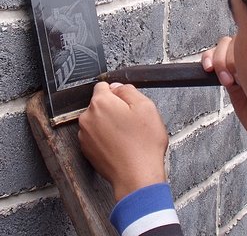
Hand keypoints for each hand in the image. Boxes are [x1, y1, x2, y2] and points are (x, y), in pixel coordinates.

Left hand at [78, 82, 167, 201]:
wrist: (137, 176)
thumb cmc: (143, 144)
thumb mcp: (146, 107)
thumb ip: (128, 90)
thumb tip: (118, 87)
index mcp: (101, 103)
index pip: (103, 85)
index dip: (119, 91)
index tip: (128, 102)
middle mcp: (88, 118)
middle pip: (100, 104)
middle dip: (115, 108)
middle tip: (132, 121)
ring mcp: (85, 136)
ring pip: (99, 121)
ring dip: (110, 124)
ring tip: (129, 135)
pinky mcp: (87, 151)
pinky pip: (97, 137)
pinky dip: (107, 138)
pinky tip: (122, 145)